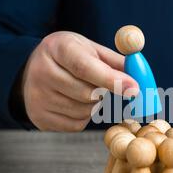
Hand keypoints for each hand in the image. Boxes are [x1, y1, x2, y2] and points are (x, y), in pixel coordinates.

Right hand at [21, 31, 138, 131]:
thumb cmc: (69, 57)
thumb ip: (116, 62)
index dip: (112, 79)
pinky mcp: (39, 117)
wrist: (32, 69)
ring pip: (84, 111)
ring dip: (95, 104)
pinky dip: (84, 116)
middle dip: (104, 92)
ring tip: (85, 90)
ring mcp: (37, 96)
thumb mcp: (90, 49)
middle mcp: (42, 71)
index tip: (135, 89)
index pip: (85, 67)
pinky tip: (75, 102)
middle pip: (87, 93)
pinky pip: (76, 124)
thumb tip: (140, 78)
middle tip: (103, 85)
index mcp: (57, 47)